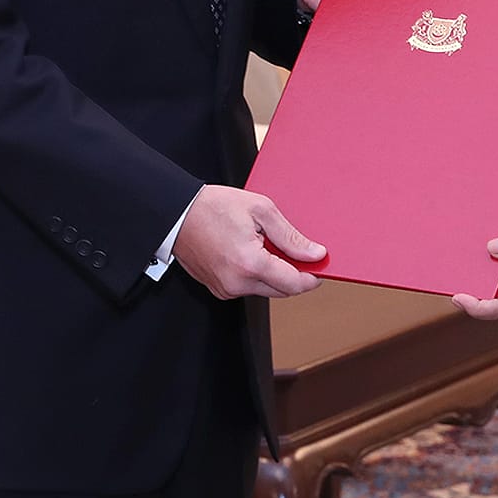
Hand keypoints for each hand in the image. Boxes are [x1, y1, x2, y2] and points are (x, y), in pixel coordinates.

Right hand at [173, 186, 324, 298]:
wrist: (177, 214)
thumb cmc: (214, 207)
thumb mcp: (261, 210)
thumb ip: (291, 237)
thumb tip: (315, 254)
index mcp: (250, 264)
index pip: (294, 284)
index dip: (312, 277)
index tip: (320, 267)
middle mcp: (237, 283)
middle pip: (282, 290)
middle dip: (294, 274)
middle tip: (298, 251)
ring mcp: (225, 289)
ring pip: (265, 289)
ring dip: (274, 273)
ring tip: (267, 245)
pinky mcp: (218, 289)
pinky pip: (248, 287)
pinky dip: (256, 274)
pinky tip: (252, 251)